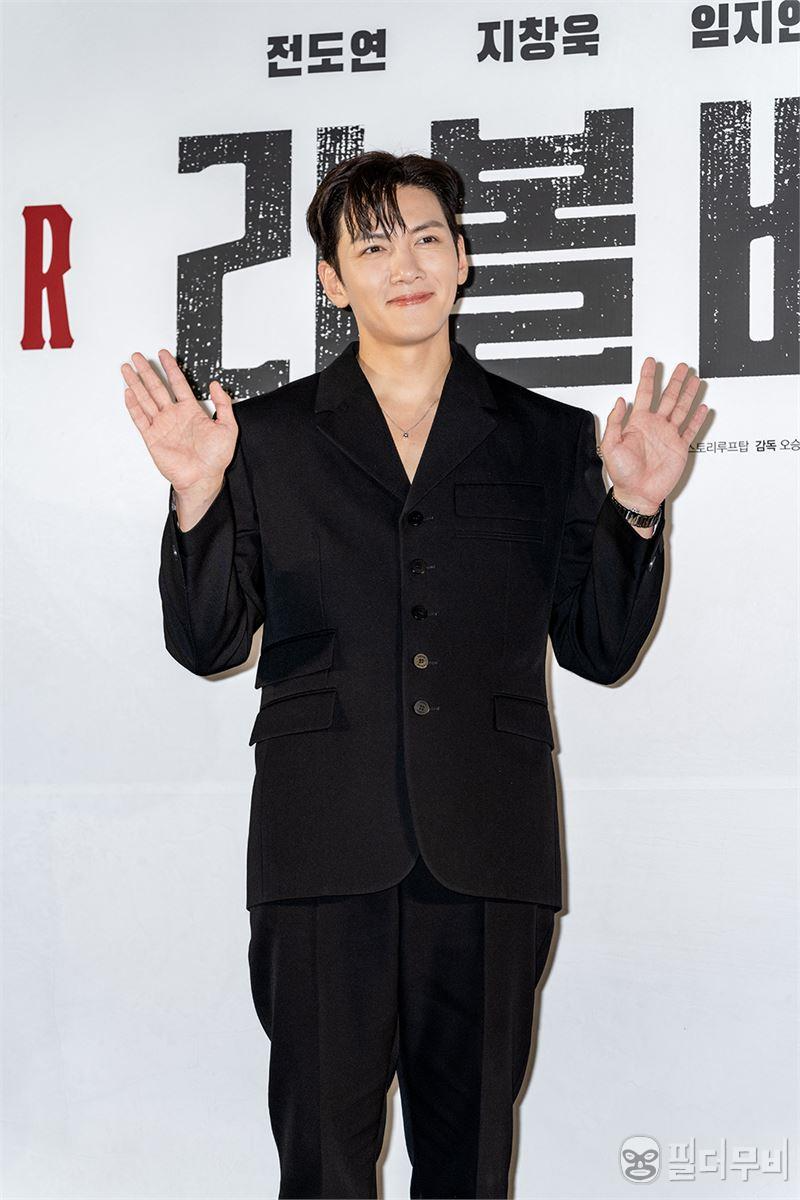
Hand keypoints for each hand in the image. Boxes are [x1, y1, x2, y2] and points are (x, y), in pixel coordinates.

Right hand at [121, 349, 236, 493]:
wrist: (202, 478)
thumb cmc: (215, 458)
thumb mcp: (228, 427)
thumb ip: (224, 404)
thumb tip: (217, 385)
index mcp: (191, 411)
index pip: (178, 383)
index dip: (171, 367)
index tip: (165, 354)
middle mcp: (175, 416)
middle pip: (157, 387)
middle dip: (147, 371)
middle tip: (138, 356)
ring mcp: (162, 426)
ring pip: (146, 399)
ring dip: (136, 383)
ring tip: (127, 368)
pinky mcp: (152, 437)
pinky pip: (140, 418)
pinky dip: (133, 406)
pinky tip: (128, 393)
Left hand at [600, 357, 708, 512]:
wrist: (637, 493)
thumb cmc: (622, 474)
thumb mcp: (610, 445)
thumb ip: (615, 422)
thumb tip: (621, 401)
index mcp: (637, 423)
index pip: (645, 394)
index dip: (647, 377)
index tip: (650, 362)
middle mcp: (654, 426)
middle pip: (667, 397)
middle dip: (675, 381)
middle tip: (681, 366)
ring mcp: (668, 435)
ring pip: (681, 408)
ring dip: (688, 394)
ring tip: (695, 379)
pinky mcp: (679, 447)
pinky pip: (690, 429)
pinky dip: (697, 418)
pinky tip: (702, 408)